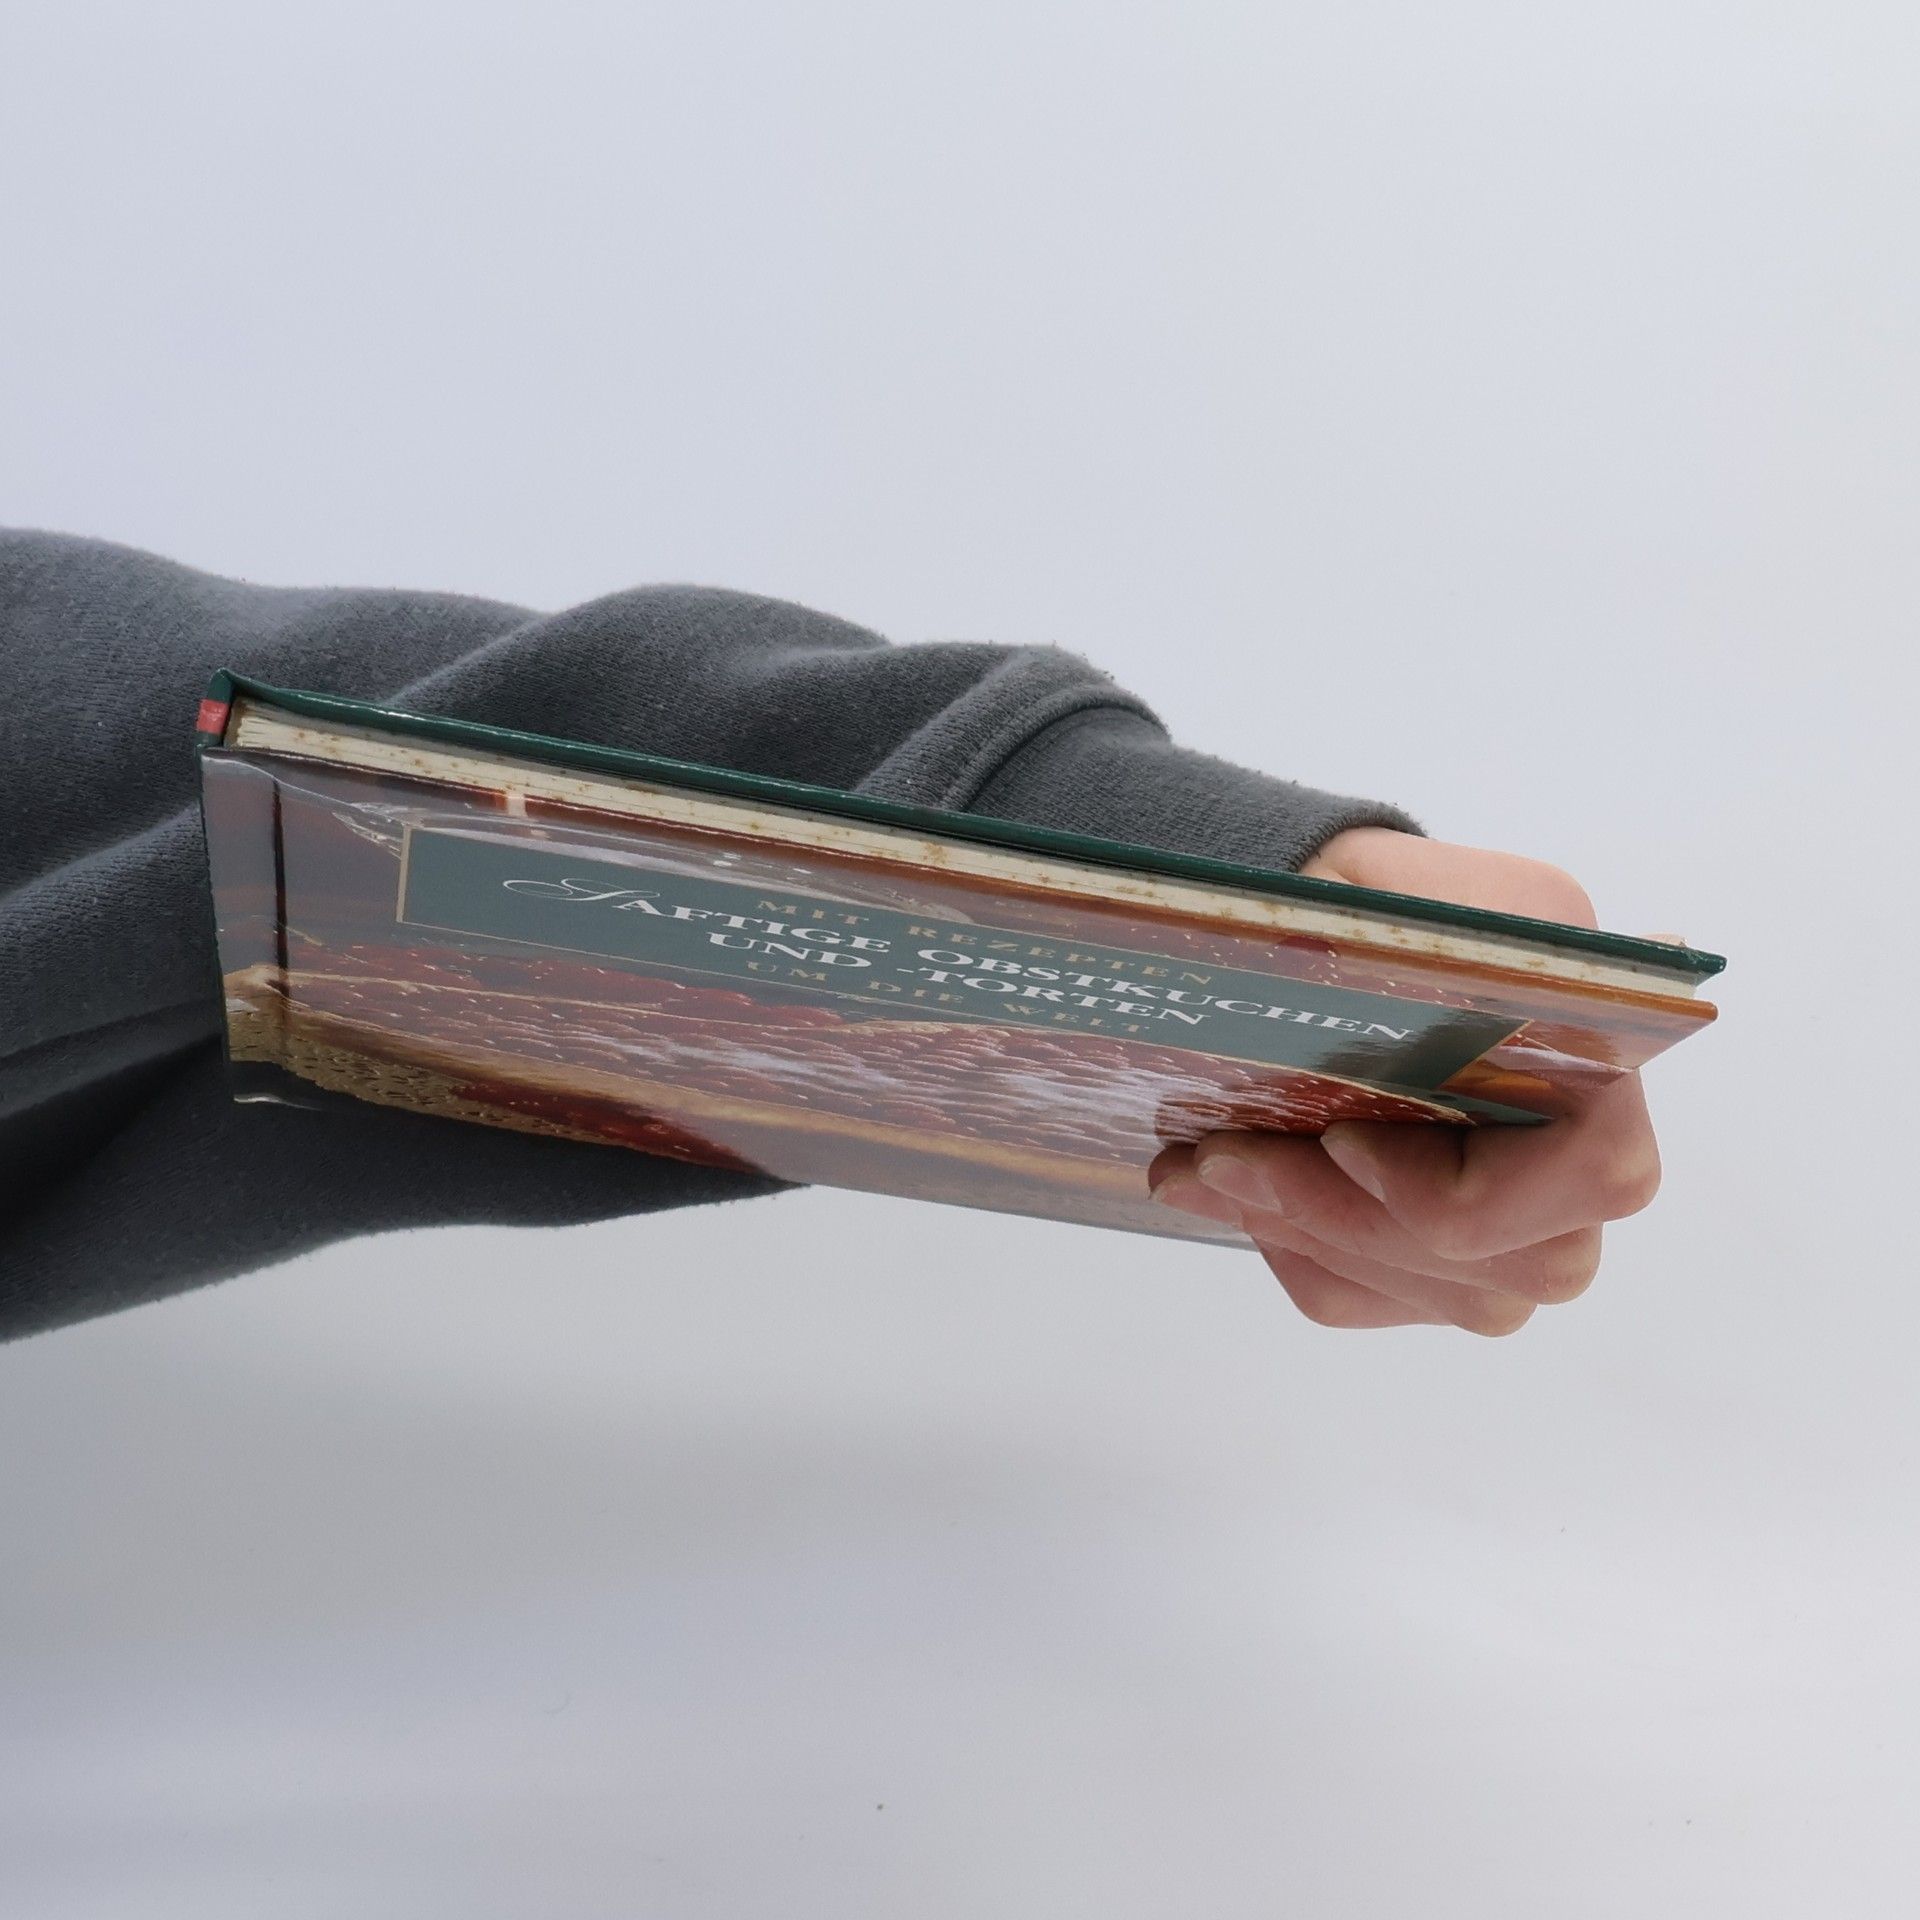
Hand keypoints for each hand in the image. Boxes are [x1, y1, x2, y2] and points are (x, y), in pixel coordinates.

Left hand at [1147, 827, 1664, 1335]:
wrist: (1337, 928)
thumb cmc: (1377, 899)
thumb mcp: (1398, 888)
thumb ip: (1422, 940)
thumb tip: (1388, 990)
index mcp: (1601, 1047)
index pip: (1599, 1174)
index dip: (1464, 1185)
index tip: (1339, 1139)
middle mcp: (1587, 1160)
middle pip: (1508, 1269)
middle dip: (1346, 1219)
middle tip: (1217, 1157)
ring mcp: (1529, 1226)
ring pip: (1437, 1295)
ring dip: (1303, 1232)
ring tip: (1198, 1166)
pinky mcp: (1448, 1264)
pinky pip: (1372, 1297)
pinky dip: (1292, 1248)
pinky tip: (1229, 1190)